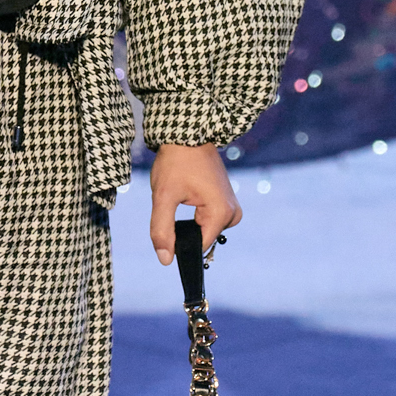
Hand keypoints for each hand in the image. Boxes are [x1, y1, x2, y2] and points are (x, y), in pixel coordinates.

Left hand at [148, 142, 241, 266]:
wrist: (189, 135)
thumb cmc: (176, 162)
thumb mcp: (163, 196)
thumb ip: (162, 230)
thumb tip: (166, 260)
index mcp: (221, 214)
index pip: (198, 247)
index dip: (179, 244)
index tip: (166, 229)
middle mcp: (232, 214)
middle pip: (201, 239)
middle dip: (183, 228)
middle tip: (175, 202)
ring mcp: (232, 208)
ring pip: (203, 230)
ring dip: (188, 220)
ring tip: (182, 195)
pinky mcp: (227, 202)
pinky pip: (208, 220)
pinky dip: (194, 214)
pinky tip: (188, 196)